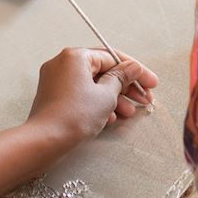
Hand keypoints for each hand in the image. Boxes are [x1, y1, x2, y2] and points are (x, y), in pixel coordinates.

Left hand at [26, 47, 160, 144]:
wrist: (46, 140)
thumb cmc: (76, 115)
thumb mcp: (106, 95)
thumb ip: (122, 78)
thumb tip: (132, 68)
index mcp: (75, 56)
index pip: (112, 57)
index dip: (135, 71)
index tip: (151, 83)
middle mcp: (63, 63)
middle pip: (102, 71)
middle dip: (125, 87)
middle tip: (144, 100)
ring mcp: (56, 80)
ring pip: (92, 85)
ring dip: (114, 98)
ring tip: (129, 113)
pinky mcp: (54, 97)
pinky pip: (81, 95)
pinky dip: (97, 104)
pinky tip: (110, 118)